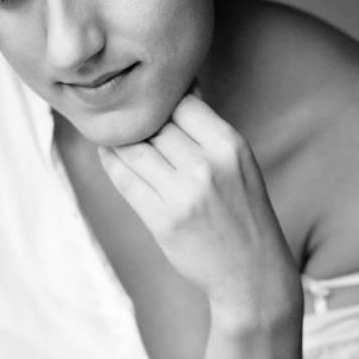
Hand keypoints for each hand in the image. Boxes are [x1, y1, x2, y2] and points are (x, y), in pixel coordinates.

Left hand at [97, 92, 300, 325]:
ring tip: (110, 132)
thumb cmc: (242, 211)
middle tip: (124, 116)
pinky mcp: (161, 219)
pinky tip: (108, 154)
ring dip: (117, 139)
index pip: (180, 102)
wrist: (250, 271)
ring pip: (132, 149)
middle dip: (137, 120)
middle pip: (153, 124)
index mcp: (229, 145)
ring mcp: (181, 194)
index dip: (159, 100)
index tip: (147, 101)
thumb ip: (206, 129)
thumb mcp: (238, 162)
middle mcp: (205, 166)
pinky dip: (112, 163)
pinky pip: (124, 179)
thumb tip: (176, 87)